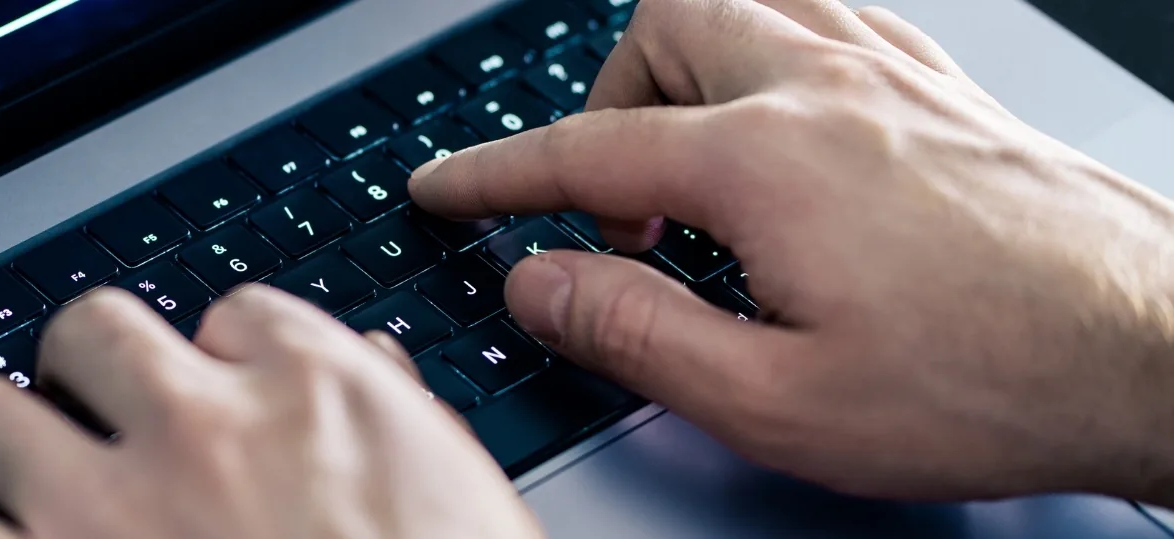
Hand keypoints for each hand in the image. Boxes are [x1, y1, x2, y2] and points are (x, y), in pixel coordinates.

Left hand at [0, 287, 543, 538]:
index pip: (238, 317)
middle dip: (75, 370)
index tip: (202, 389)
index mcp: (323, 402)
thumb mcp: (458, 511)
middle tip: (72, 413)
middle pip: (92, 331)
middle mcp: (198, 432)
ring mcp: (95, 512)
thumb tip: (375, 372)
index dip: (213, 356)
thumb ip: (400, 430)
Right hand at [410, 0, 1173, 504]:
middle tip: (618, 212)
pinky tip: (783, 127)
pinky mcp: (943, 83)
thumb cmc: (993, 381)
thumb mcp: (777, 401)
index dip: (494, 176)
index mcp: (764, 161)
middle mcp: (822, 88)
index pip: (583, 152)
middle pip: (660, 33)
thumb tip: (537, 282)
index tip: (446, 191)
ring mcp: (890, 72)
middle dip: (608, 110)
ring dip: (685, 66)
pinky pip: (823, 14)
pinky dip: (768, 52)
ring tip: (690, 162)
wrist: (1160, 350)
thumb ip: (635, 332)